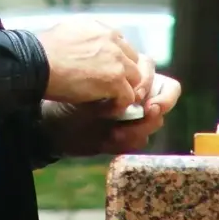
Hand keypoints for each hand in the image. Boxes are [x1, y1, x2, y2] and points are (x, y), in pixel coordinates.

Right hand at [35, 19, 141, 109]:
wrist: (38, 62)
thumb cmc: (44, 49)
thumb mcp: (68, 30)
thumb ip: (84, 36)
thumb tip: (83, 43)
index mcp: (103, 29)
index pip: (122, 45)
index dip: (117, 61)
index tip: (107, 72)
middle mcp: (114, 41)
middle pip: (133, 61)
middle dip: (126, 75)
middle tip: (113, 88)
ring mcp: (117, 61)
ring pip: (135, 78)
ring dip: (126, 90)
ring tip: (112, 100)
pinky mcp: (115, 80)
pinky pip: (128, 97)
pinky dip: (120, 105)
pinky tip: (109, 109)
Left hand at [41, 63, 181, 156]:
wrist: (52, 119)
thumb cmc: (69, 92)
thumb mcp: (92, 84)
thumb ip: (115, 84)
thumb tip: (135, 94)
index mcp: (134, 78)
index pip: (166, 84)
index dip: (162, 93)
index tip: (141, 98)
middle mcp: (139, 98)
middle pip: (164, 105)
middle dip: (155, 111)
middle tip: (143, 113)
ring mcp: (133, 119)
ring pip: (154, 124)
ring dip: (137, 127)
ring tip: (115, 131)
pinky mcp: (126, 137)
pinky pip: (139, 141)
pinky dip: (127, 140)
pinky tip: (109, 138)